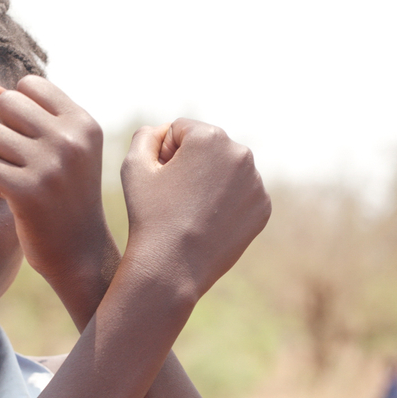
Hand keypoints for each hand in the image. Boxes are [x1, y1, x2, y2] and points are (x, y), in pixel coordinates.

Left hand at [0, 76, 116, 287]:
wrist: (80, 251)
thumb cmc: (65, 194)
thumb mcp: (56, 149)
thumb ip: (23, 113)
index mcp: (83, 124)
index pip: (29, 85)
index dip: (20, 110)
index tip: (34, 139)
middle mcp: (70, 140)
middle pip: (6, 104)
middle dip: (3, 130)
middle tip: (22, 161)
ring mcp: (49, 166)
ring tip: (18, 178)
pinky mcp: (26, 192)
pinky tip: (12, 196)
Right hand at [119, 119, 270, 299]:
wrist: (172, 267)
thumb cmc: (149, 215)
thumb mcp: (134, 165)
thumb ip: (146, 135)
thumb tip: (163, 130)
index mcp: (210, 136)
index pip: (182, 131)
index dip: (163, 153)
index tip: (160, 181)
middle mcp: (241, 153)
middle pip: (208, 148)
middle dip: (191, 164)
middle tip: (175, 197)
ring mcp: (256, 182)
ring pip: (226, 170)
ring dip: (210, 181)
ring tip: (191, 210)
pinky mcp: (263, 208)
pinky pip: (241, 194)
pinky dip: (226, 203)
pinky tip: (208, 221)